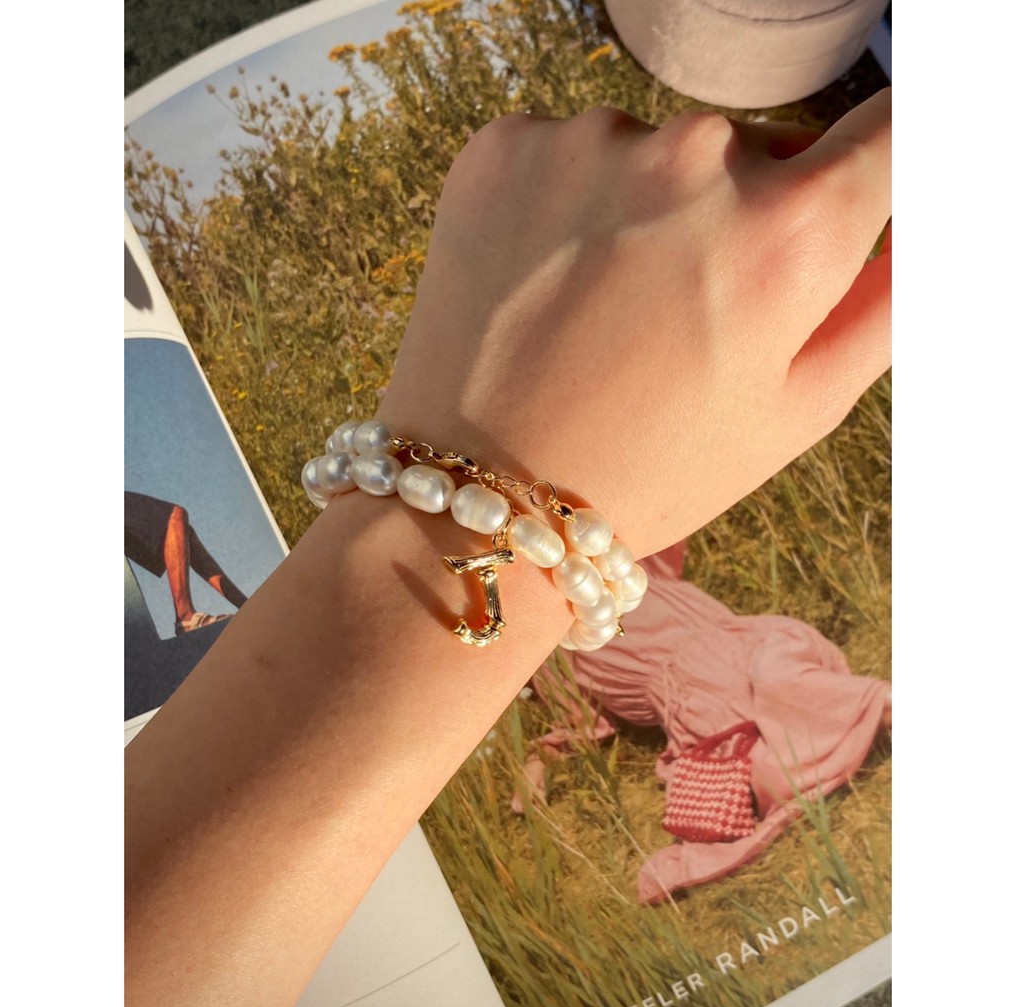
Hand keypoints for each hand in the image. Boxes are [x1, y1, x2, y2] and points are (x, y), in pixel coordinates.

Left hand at [378, 90, 889, 556]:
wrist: (480, 492)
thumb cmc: (643, 471)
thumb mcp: (794, 412)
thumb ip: (881, 304)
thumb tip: (909, 226)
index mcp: (786, 231)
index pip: (888, 131)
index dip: (875, 168)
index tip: (845, 204)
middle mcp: (693, 160)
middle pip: (760, 151)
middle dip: (743, 217)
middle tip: (684, 314)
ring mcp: (589, 143)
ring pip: (659, 154)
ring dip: (648, 210)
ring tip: (602, 313)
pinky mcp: (505, 148)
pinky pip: (573, 154)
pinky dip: (569, 204)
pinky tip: (547, 286)